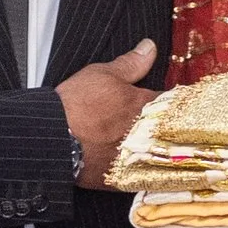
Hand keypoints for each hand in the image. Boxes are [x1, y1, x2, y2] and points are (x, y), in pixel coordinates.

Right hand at [60, 38, 158, 183]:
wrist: (54, 140)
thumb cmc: (75, 108)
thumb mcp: (102, 74)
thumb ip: (131, 63)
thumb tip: (148, 49)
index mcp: (146, 105)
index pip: (174, 102)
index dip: (170, 102)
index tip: (168, 103)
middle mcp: (147, 132)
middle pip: (168, 130)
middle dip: (163, 126)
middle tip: (149, 124)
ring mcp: (137, 156)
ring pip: (156, 152)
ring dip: (150, 147)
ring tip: (135, 143)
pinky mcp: (125, 178)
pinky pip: (141, 173)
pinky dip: (137, 166)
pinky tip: (129, 161)